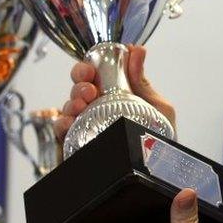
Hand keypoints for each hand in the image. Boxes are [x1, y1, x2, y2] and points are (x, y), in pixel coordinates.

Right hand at [54, 44, 175, 143]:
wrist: (160, 173)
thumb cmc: (160, 141)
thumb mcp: (158, 107)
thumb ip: (144, 82)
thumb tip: (137, 50)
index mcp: (114, 96)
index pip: (93, 75)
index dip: (87, 67)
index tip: (92, 68)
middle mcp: (97, 110)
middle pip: (77, 88)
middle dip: (78, 82)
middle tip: (89, 89)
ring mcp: (86, 127)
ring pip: (68, 107)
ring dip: (71, 101)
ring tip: (83, 105)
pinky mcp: (78, 147)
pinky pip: (62, 132)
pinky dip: (61, 123)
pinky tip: (69, 122)